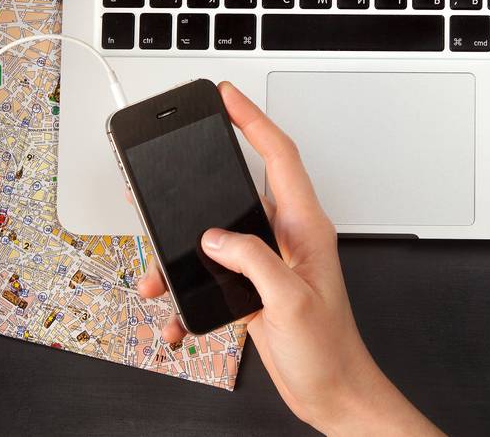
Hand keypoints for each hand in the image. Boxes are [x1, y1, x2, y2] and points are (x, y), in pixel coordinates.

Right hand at [138, 83, 438, 434]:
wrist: (332, 393)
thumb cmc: (328, 350)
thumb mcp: (290, 301)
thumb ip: (253, 260)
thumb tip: (215, 236)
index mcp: (306, 227)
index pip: (279, 156)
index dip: (253, 120)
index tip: (227, 96)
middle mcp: (288, 237)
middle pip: (239, 187)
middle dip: (199, 184)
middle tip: (166, 170)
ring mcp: (270, 261)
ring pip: (216, 236)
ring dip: (183, 254)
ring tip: (157, 273)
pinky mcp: (255, 286)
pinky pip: (213, 275)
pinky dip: (189, 294)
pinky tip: (179, 317)